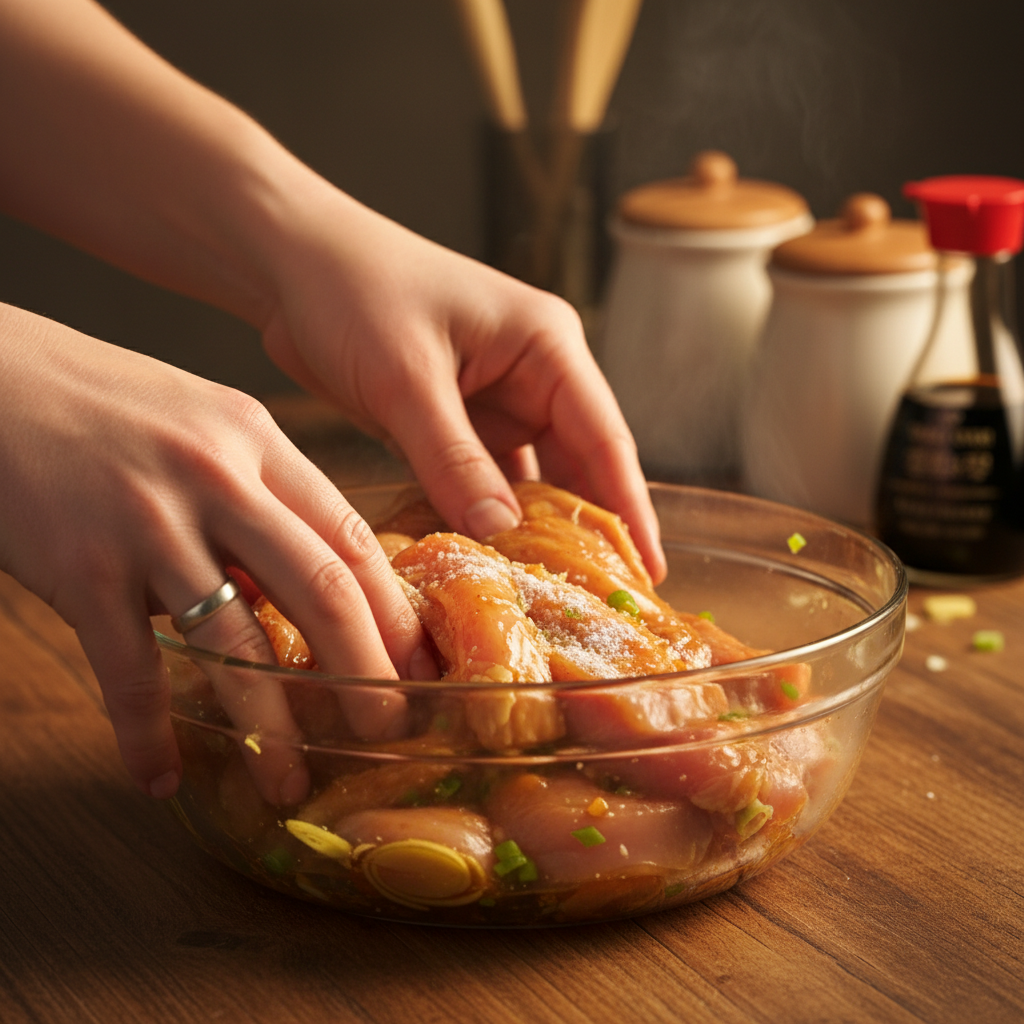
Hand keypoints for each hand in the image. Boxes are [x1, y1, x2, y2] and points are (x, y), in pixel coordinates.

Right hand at [0, 303, 430, 802]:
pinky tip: (159, 775)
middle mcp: (217, 478)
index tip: (421, 664)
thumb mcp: (207, 426)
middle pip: (320, 585)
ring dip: (268, 724)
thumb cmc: (110, 407)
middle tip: (389, 727)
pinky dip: (146, 731)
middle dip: (365, 668)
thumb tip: (314, 578)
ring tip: (290, 780)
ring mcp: (150, 522)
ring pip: (233, 640)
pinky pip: (128, 667)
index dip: (395, 609)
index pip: (350, 536)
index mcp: (259, 443)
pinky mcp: (82, 564)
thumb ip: (264, 493)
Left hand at [258, 189, 667, 583]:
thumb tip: (502, 532)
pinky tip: (484, 563)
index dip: (627, 508)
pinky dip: (480, 518)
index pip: (603, 437)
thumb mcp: (407, 379)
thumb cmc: (353, 292)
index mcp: (545, 346)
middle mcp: (531, 375)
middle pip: (574, 465)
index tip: (649, 569)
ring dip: (530, 531)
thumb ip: (454, 459)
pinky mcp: (452, 423)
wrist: (288, 263)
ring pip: (526, 480)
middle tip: (604, 602)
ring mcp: (491, 401)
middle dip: (585, 530)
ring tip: (548, 596)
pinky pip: (478, 482)